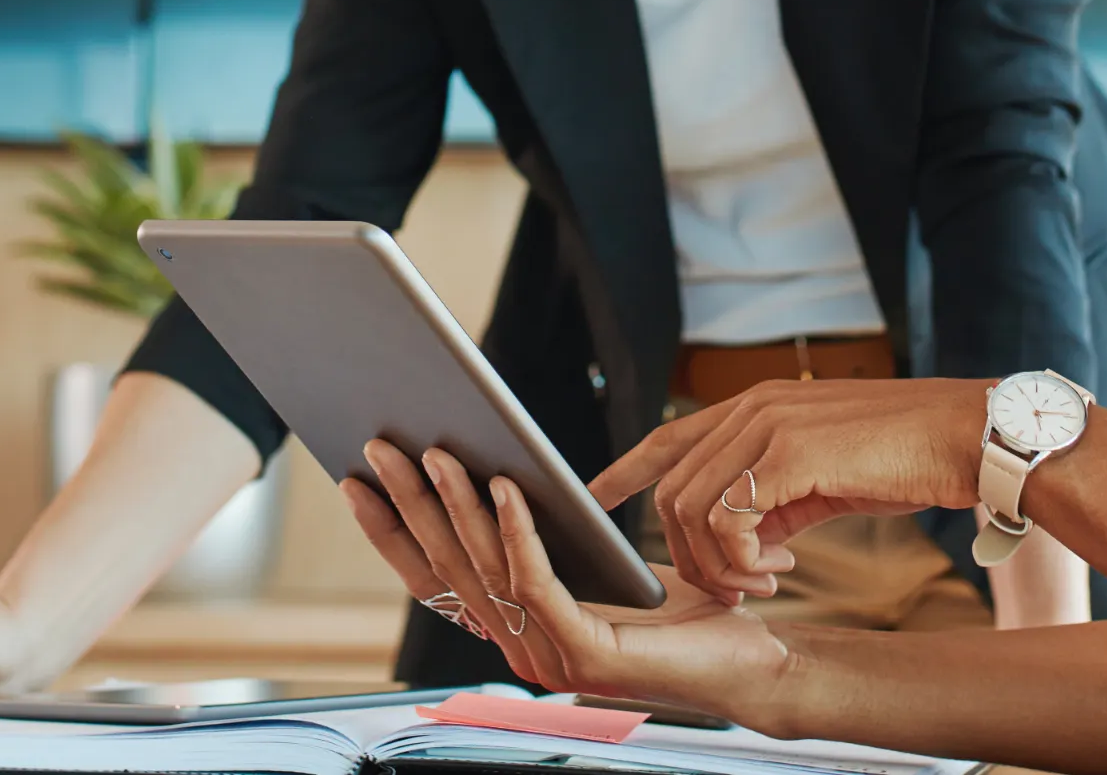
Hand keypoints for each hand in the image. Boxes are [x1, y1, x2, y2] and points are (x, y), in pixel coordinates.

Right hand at [338, 439, 794, 715]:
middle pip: (447, 568)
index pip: (433, 580)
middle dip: (409, 503)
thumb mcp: (595, 563)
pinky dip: (517, 531)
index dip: (390, 531)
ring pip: (486, 571)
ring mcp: (548, 658)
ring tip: (439, 451)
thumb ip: (544, 538)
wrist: (751, 661)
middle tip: (380, 445)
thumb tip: (491, 470)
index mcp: (515, 631)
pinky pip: (537, 582)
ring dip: (455, 506)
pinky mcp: (587, 655)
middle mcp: (520, 650)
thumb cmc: (681, 611)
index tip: (356, 479)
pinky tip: (507, 486)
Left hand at [585, 379, 983, 601]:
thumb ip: (775, 495)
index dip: (625, 470)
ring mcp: (769, 426)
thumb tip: (745, 538)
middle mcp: (753, 408)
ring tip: (763, 582)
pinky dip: (741, 558)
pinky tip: (781, 568)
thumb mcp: (823, 475)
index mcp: (758, 406)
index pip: (668, 436)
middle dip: (689, 552)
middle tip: (736, 586)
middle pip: (672, 489)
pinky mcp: (790, 453)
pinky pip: (729, 519)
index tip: (593, 498)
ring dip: (719, 563)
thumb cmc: (905, 458)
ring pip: (691, 509)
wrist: (966, 438)